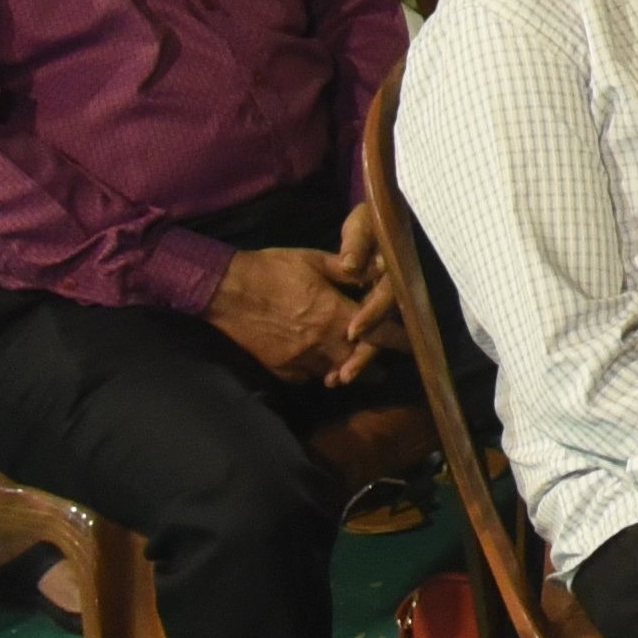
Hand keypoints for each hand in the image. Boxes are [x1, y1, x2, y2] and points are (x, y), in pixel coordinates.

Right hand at [206, 241, 382, 386]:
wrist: (227, 290)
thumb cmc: (272, 269)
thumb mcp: (313, 260)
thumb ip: (346, 269)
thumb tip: (375, 268)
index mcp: (334, 314)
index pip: (378, 335)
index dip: (398, 341)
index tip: (410, 344)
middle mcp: (322, 342)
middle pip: (359, 364)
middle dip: (373, 366)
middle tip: (384, 371)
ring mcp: (300, 359)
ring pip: (334, 375)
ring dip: (346, 373)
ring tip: (354, 374)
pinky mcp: (280, 369)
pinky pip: (306, 378)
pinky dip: (315, 374)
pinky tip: (318, 369)